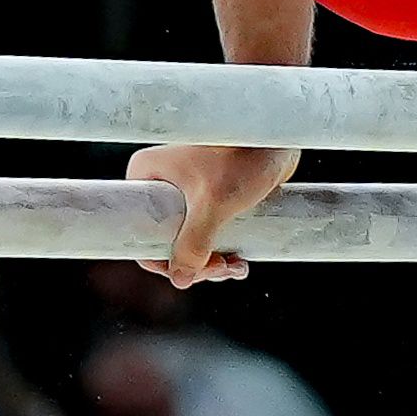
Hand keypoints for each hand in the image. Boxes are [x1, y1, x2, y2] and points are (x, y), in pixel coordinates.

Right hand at [126, 143, 297, 287]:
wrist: (276, 135)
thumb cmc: (240, 157)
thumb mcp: (212, 205)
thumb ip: (194, 244)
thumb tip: (180, 280)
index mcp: (147, 175)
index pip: (140, 229)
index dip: (162, 259)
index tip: (192, 272)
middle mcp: (162, 182)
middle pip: (166, 240)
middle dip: (195, 264)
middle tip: (222, 269)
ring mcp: (187, 190)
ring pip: (190, 240)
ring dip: (211, 262)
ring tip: (236, 267)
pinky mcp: (212, 195)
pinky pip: (208, 232)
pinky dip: (221, 251)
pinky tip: (239, 261)